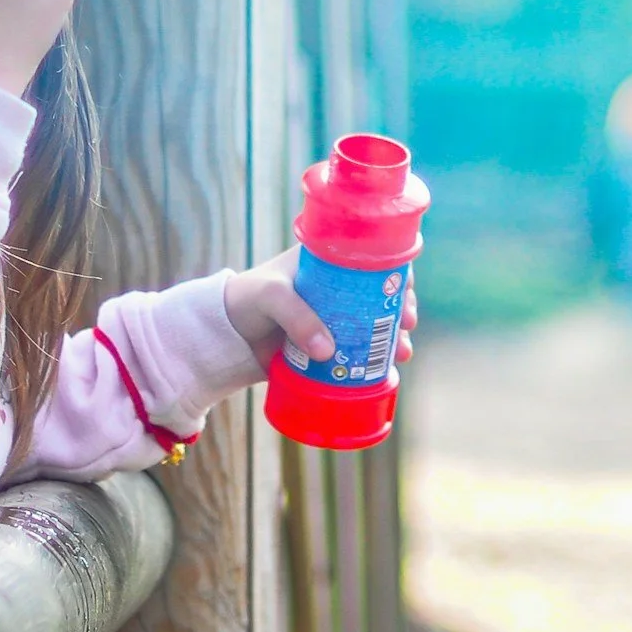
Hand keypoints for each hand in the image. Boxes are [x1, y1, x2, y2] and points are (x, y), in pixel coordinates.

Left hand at [223, 247, 419, 373]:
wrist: (223, 336)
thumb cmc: (245, 300)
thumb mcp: (271, 297)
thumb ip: (297, 318)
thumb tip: (329, 352)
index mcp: (327, 262)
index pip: (372, 260)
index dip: (396, 275)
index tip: (404, 294)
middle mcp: (336, 288)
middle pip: (381, 295)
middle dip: (402, 310)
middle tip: (407, 327)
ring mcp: (333, 319)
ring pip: (374, 325)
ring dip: (394, 338)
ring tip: (402, 354)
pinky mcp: (326, 346)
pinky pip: (358, 352)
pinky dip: (374, 360)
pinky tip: (387, 371)